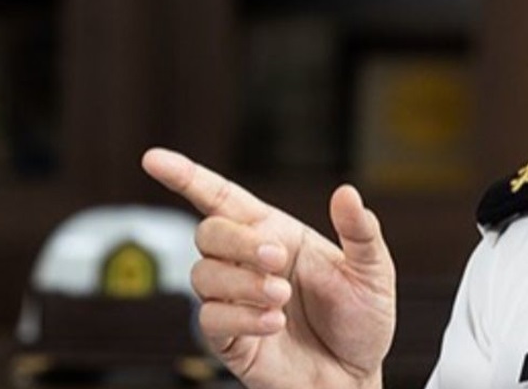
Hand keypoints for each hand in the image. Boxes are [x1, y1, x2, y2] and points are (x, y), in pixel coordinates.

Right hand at [141, 148, 394, 388]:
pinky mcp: (228, 337)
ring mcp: (235, 299)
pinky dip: (241, 317)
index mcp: (277, 233)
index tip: (153, 160)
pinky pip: (210, 318)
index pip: (222, 198)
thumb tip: (348, 192)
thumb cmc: (362, 321)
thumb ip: (360, 232)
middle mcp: (249, 262)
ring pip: (203, 275)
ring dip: (243, 283)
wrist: (355, 378)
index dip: (187, 177)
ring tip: (283, 298)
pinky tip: (273, 323)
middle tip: (278, 260)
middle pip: (209, 232)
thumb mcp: (373, 272)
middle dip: (238, 241)